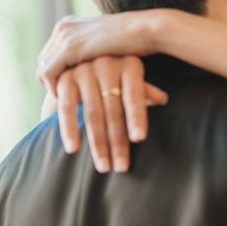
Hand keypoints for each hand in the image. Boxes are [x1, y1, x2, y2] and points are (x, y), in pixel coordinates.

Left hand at [37, 10, 169, 95]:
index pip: (51, 53)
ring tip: (65, 105)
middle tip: (63, 100)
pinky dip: (55, 89)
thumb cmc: (136, 39)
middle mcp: (63, 28)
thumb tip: (88, 64)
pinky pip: (49, 74)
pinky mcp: (69, 48)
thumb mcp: (107, 43)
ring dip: (53, 88)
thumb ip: (92, 51)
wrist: (147, 29)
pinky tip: (70, 100)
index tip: (68, 90)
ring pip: (44, 70)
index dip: (58, 73)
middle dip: (52, 82)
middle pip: (43, 61)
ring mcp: (65, 37)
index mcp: (71, 24)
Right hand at [55, 55, 167, 172]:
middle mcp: (106, 64)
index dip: (137, 116)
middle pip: (114, 109)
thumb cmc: (116, 74)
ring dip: (97, 143)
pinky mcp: (64, 79)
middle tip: (121, 167)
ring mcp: (84, 70)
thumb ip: (143, 90)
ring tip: (104, 166)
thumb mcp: (131, 79)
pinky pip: (67, 108)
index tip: (139, 139)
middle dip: (118, 141)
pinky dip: (69, 130)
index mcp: (129, 64)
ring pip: (93, 113)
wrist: (81, 58)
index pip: (135, 95)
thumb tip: (162, 99)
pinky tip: (73, 150)